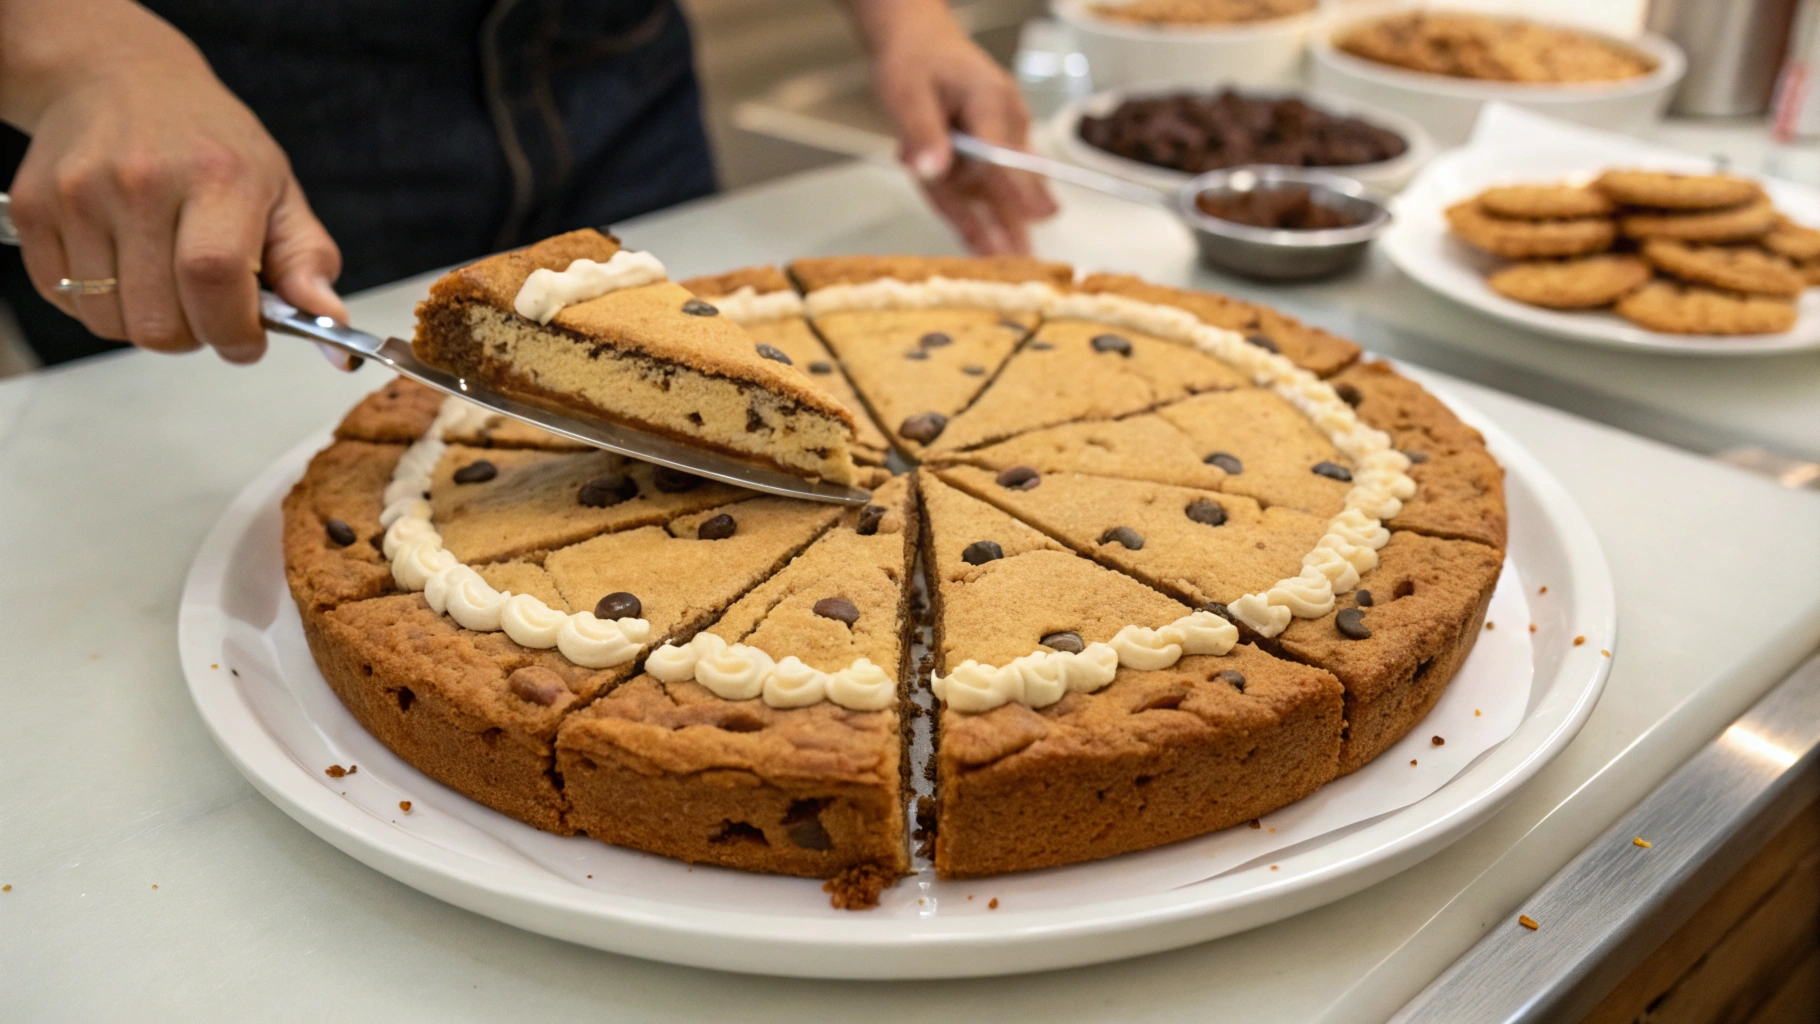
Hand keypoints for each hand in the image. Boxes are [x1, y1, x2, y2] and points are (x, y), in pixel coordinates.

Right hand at [1, 0, 344, 363]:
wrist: (120, 79)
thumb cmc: (212, 145)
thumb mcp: (277, 190)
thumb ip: (307, 261)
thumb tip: (330, 320)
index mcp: (216, 177)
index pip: (215, 278)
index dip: (233, 330)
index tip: (246, 340)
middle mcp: (141, 182)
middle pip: (158, 320)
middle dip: (193, 335)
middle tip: (207, 308)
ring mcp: (79, 195)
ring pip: (110, 321)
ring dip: (146, 322)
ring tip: (166, 282)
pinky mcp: (35, 209)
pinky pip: (66, 301)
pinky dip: (100, 304)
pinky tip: (124, 267)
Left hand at [856, 0, 1056, 253]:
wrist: (918, 47)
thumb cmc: (916, 62)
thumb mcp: (906, 91)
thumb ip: (921, 131)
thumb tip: (932, 167)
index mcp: (989, 99)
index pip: (1002, 150)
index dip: (1017, 185)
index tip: (1036, 214)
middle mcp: (1002, 124)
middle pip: (1011, 178)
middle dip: (1018, 218)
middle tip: (1028, 255)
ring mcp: (997, 144)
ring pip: (998, 192)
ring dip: (1004, 227)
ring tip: (1013, 263)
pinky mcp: (983, 160)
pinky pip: (980, 194)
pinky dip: (979, 221)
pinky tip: (985, 249)